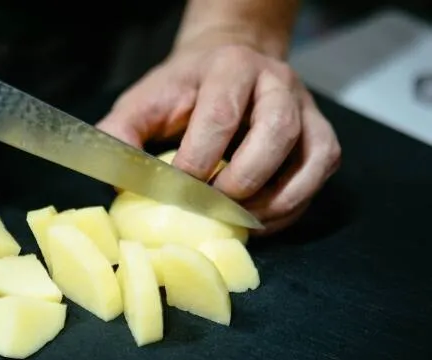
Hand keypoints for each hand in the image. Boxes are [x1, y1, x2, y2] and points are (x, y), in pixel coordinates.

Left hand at [97, 40, 341, 234]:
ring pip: (311, 154)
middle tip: (211, 208)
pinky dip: (294, 203)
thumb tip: (114, 179)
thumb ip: (122, 133)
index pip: (220, 115)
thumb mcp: (145, 101)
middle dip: (241, 181)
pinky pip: (320, 170)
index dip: (199, 160)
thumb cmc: (183, 89)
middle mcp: (275, 82)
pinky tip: (263, 219)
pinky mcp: (320, 133)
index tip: (177, 191)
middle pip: (275, 132)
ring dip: (275, 199)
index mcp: (228, 68)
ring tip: (239, 221)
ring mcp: (305, 107)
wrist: (228, 62)